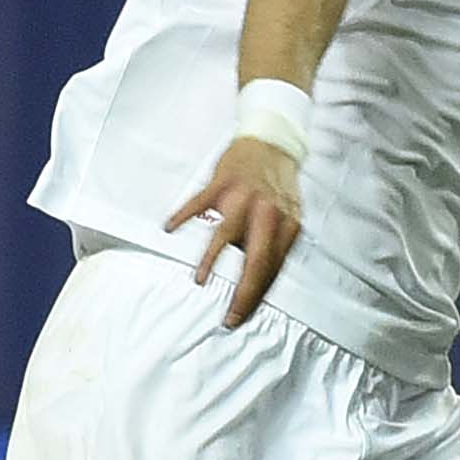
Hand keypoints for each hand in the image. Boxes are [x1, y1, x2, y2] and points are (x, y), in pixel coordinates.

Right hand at [165, 137, 303, 327]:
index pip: (273, 268)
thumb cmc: (278, 187)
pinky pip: (199, 203)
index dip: (257, 295)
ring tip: (201, 281)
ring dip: (212, 260)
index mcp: (288, 223)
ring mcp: (244, 196)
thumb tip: (259, 280)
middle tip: (229, 316)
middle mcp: (269, 212)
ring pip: (227, 235)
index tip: (241, 316)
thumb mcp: (289, 215)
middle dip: (243, 292)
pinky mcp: (222, 182)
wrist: (273, 142)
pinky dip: (183, 217)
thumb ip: (276, 243)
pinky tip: (170, 229)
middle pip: (257, 259)